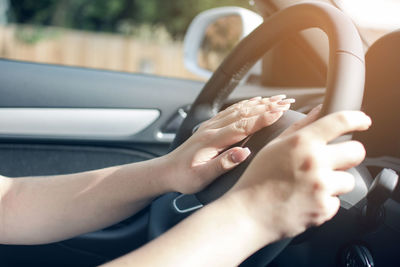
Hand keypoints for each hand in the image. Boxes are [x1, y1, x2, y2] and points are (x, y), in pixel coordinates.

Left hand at [164, 95, 294, 193]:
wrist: (165, 171)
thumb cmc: (184, 177)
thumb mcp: (202, 177)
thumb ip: (223, 164)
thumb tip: (244, 153)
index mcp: (212, 140)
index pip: (242, 126)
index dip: (262, 118)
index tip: (281, 111)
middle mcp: (212, 128)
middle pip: (243, 113)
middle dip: (267, 106)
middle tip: (287, 102)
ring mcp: (210, 126)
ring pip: (238, 109)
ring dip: (259, 103)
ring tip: (277, 99)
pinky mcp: (209, 127)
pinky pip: (230, 111)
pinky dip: (245, 105)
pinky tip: (254, 102)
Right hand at [227, 106, 371, 241]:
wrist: (249, 213)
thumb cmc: (257, 178)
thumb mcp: (274, 146)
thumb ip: (300, 126)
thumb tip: (319, 110)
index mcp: (301, 142)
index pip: (340, 121)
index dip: (357, 118)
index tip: (363, 121)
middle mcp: (314, 162)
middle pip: (357, 151)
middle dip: (349, 154)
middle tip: (334, 160)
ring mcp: (321, 187)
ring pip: (349, 179)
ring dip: (335, 182)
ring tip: (312, 185)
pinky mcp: (324, 209)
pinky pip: (337, 201)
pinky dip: (325, 201)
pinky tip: (306, 200)